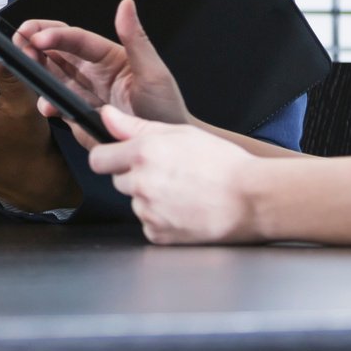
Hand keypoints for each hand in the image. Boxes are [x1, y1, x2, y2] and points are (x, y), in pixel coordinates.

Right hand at [14, 0, 191, 143]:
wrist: (161, 149)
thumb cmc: (165, 108)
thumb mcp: (153, 73)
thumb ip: (137, 39)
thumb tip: (126, 4)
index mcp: (108, 55)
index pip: (76, 39)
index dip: (55, 36)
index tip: (37, 38)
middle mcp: (92, 69)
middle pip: (56, 48)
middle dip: (34, 40)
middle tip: (18, 41)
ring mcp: (82, 91)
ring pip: (49, 72)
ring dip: (34, 67)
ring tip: (24, 67)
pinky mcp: (77, 112)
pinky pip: (55, 102)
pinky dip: (45, 101)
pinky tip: (47, 105)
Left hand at [86, 107, 263, 243]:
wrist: (253, 199)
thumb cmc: (223, 164)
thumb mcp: (180, 132)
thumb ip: (135, 126)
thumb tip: (106, 116)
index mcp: (144, 153)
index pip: (98, 159)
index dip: (109, 157)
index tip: (120, 158)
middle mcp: (141, 183)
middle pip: (118, 181)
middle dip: (136, 177)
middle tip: (168, 174)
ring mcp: (149, 212)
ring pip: (135, 203)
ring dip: (150, 199)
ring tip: (183, 192)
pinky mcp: (159, 235)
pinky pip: (149, 225)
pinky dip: (162, 221)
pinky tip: (185, 210)